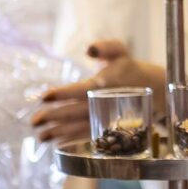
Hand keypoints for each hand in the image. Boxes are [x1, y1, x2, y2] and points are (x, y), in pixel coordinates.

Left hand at [31, 40, 168, 143]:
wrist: (153, 90)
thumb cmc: (129, 68)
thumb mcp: (121, 52)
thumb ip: (106, 47)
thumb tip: (89, 48)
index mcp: (106, 84)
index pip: (82, 90)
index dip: (63, 93)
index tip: (45, 96)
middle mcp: (105, 103)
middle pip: (77, 112)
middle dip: (55, 117)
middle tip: (34, 121)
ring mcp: (106, 119)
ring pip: (80, 128)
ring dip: (59, 133)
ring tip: (40, 136)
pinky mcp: (106, 128)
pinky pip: (87, 136)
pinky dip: (71, 140)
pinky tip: (55, 141)